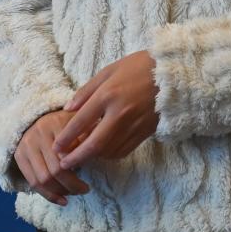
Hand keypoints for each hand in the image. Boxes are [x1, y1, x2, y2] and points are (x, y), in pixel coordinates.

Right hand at [14, 110, 90, 204]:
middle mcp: (38, 133)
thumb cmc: (66, 124)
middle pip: (55, 169)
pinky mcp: (19, 156)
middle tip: (85, 189)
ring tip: (73, 193)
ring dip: (61, 191)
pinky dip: (48, 195)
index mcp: (56, 123)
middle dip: (72, 185)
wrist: (38, 119)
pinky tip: (62, 200)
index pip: (68, 153)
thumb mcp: (79, 123)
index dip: (79, 169)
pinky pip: (32, 182)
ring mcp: (26, 145)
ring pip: (43, 179)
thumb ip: (88, 135)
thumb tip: (96, 149)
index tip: (90, 178)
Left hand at [55, 51, 159, 168]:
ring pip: (109, 151)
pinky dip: (110, 154)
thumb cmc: (139, 67)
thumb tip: (68, 109)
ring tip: (81, 156)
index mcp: (108, 95)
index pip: (81, 122)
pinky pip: (124, 150)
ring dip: (93, 157)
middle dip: (77, 157)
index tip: (56, 146)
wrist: (174, 73)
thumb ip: (87, 91)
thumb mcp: (109, 71)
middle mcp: (121, 113)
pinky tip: (103, 151)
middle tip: (64, 164)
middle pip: (94, 144)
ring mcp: (135, 125)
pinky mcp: (146, 132)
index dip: (66, 137)